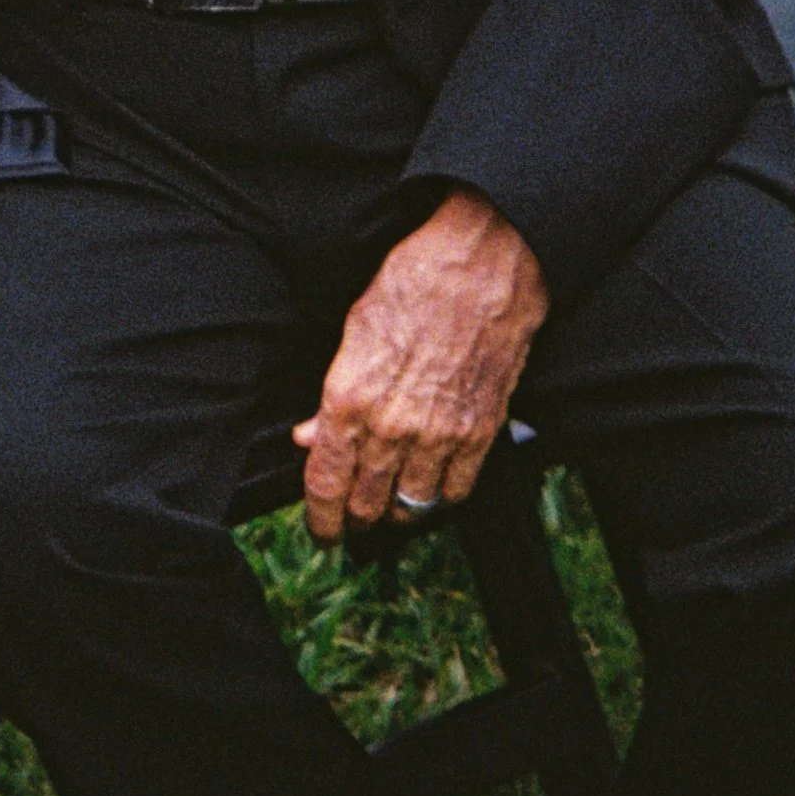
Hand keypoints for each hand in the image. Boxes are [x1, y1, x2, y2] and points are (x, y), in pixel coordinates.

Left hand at [294, 193, 548, 545]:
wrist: (483, 265)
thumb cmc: (414, 283)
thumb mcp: (354, 331)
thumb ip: (331, 395)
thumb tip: (311, 435)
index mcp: (350, 399)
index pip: (326, 482)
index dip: (320, 517)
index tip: (322, 530)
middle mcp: (394, 426)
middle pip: (367, 502)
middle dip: (356, 517)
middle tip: (353, 518)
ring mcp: (441, 433)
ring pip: (413, 504)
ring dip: (398, 510)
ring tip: (391, 506)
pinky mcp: (482, 430)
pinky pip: (459, 488)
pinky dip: (442, 496)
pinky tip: (432, 489)